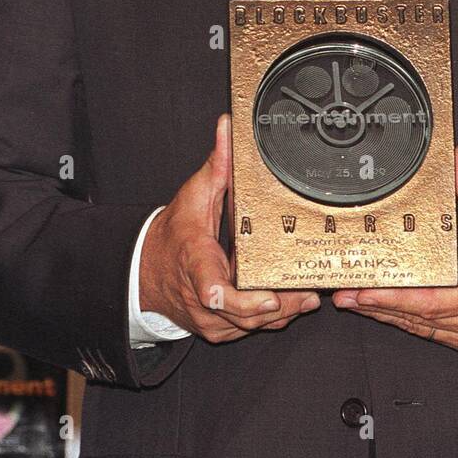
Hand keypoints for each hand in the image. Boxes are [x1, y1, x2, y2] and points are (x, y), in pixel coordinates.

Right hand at [139, 113, 319, 341]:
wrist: (147, 272)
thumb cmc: (175, 235)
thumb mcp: (194, 195)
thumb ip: (217, 163)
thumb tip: (227, 128)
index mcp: (195, 261)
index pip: (208, 285)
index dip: (226, 294)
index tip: (249, 295)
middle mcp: (203, 296)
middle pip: (243, 311)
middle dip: (277, 303)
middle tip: (308, 293)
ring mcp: (211, 318)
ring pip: (251, 325)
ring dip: (282, 312)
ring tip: (310, 296)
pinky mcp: (220, 329)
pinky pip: (251, 329)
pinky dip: (273, 317)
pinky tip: (296, 302)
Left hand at [331, 144, 457, 352]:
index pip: (429, 303)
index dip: (393, 299)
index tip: (365, 292)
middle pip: (418, 320)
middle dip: (378, 308)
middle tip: (345, 296)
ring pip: (422, 330)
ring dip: (387, 317)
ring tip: (356, 303)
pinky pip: (433, 334)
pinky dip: (408, 323)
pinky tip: (388, 313)